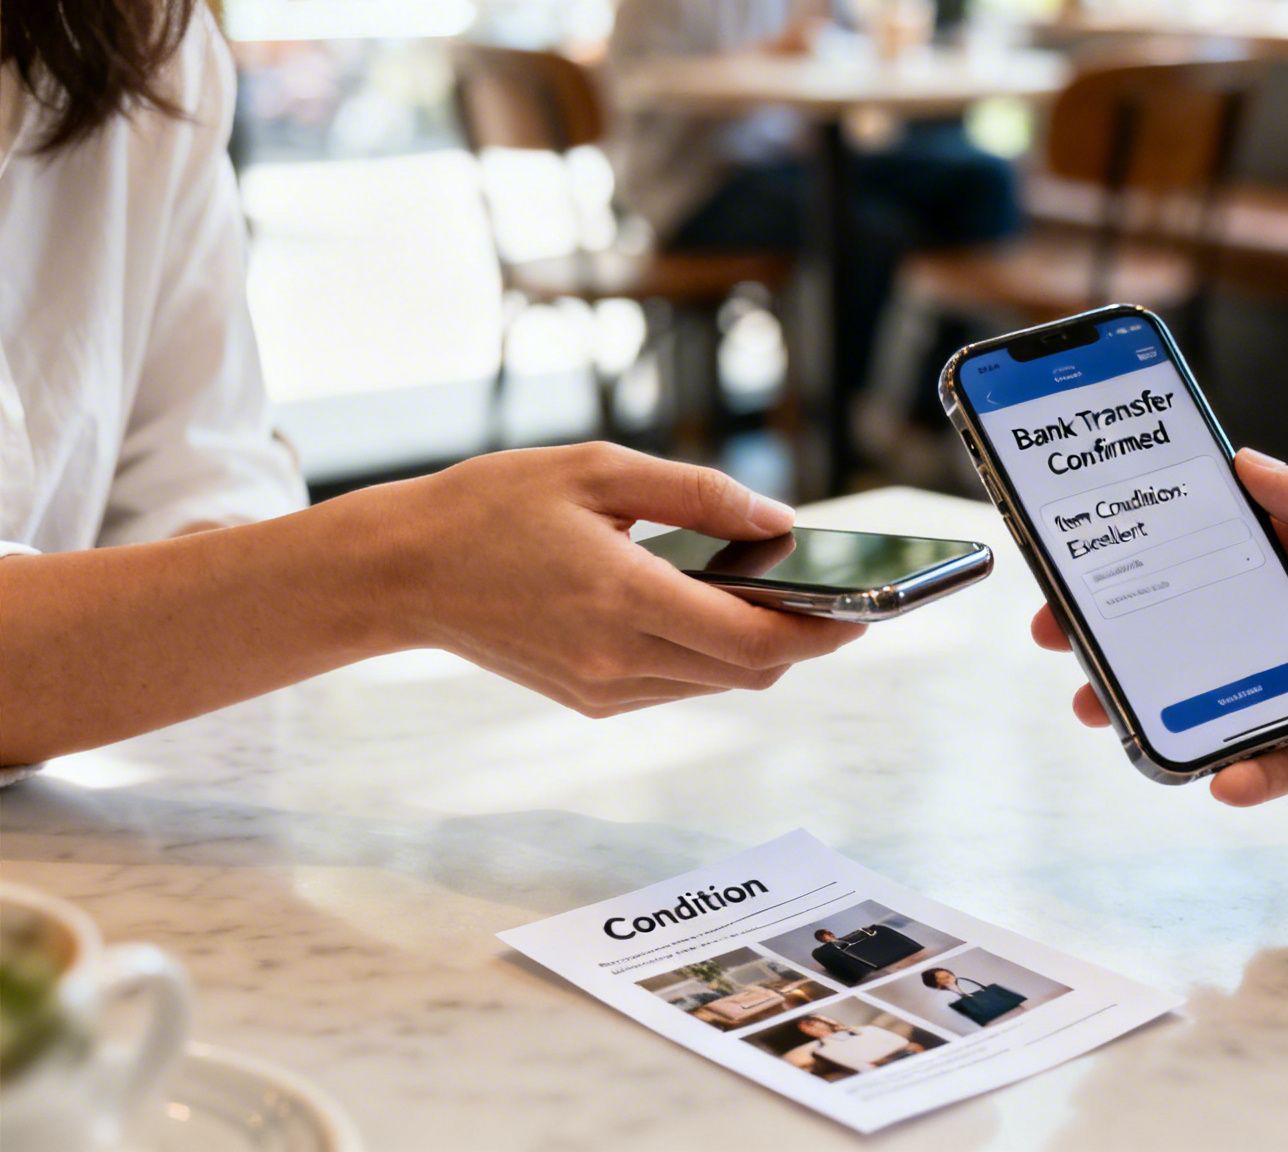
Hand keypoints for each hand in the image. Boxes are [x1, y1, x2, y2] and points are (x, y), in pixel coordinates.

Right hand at [348, 443, 863, 716]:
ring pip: (716, 684)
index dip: (823, 633)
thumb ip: (698, 495)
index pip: (754, 643)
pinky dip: (709, 654)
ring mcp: (602, 689)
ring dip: (756, 648)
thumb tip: (780, 523)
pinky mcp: (589, 700)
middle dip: (804, 641)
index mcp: (623, 599)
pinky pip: (677, 685)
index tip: (866, 610)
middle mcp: (616, 659)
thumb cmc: (494, 505)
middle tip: (839, 600)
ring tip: (781, 598)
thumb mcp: (599, 470)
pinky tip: (711, 609)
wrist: (402, 569)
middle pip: (749, 673)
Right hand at [1031, 449, 1287, 805]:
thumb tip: (1243, 463)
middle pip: (1196, 620)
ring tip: (1104, 711)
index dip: (1150, 541)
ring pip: (1215, 693)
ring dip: (1156, 702)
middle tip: (1062, 635)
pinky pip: (1275, 760)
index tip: (1086, 543)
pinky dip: (1240, 771)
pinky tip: (1220, 775)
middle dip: (1124, 627)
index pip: (1219, 540)